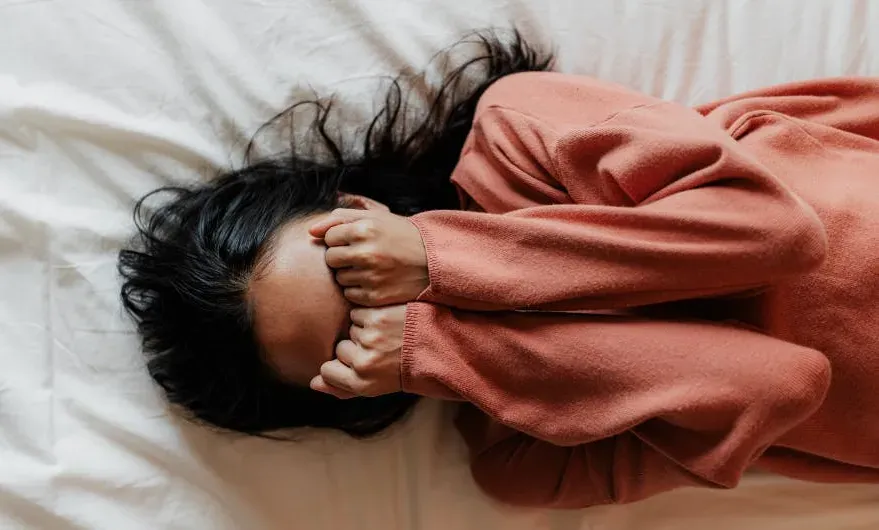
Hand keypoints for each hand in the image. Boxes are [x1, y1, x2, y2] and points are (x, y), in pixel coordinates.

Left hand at [309, 208, 428, 306]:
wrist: (433, 261)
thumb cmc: (400, 235)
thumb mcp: (375, 218)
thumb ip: (340, 219)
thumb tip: (310, 231)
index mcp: (365, 229)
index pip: (329, 238)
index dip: (340, 239)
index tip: (357, 241)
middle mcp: (366, 253)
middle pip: (330, 259)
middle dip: (342, 257)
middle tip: (362, 255)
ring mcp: (370, 277)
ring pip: (339, 278)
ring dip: (349, 274)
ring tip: (371, 268)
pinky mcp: (375, 297)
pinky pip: (350, 295)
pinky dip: (358, 290)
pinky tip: (375, 281)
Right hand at [310, 305, 406, 398]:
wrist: (438, 346)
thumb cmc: (404, 368)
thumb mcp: (376, 387)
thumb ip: (342, 388)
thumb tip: (313, 383)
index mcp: (362, 384)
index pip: (327, 371)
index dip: (341, 365)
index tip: (361, 364)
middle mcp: (363, 363)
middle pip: (339, 348)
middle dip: (356, 346)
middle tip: (382, 349)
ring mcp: (368, 338)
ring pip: (349, 328)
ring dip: (364, 328)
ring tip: (388, 335)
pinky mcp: (375, 317)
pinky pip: (358, 312)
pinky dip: (370, 314)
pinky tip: (387, 321)